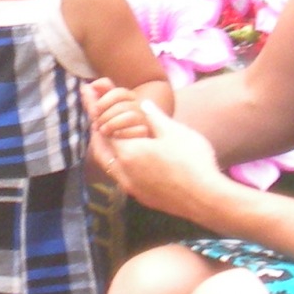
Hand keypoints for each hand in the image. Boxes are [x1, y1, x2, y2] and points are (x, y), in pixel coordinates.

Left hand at [85, 90, 228, 223]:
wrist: (206, 198)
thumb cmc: (191, 160)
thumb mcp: (174, 131)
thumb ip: (154, 117)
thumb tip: (143, 104)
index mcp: (128, 153)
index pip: (102, 129)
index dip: (96, 111)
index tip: (88, 94)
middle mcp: (124, 173)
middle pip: (100, 150)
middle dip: (97, 131)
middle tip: (95, 117)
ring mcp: (132, 188)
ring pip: (110, 166)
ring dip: (107, 148)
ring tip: (110, 135)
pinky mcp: (143, 197)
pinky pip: (122, 177)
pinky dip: (119, 163)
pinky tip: (130, 158)